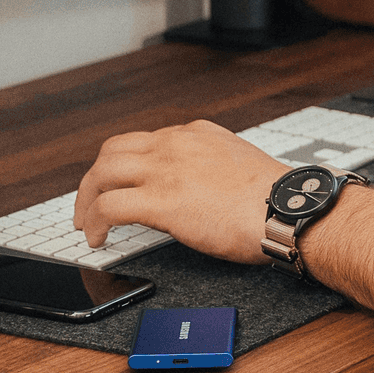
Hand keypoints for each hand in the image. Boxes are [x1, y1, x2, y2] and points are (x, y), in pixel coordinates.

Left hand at [72, 120, 288, 263]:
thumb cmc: (274, 197)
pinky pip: (109, 206)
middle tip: (91, 202)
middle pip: (113, 151)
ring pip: (102, 173)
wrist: (286, 208)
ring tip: (87, 223)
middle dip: (95, 178)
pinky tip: (97, 238)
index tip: (124, 184)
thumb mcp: (238, 164)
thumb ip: (211, 167)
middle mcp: (174, 144)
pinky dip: (95, 222)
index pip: (145, 141)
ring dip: (87, 199)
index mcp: (195, 134)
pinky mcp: (160, 200)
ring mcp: (164, 170)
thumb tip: (199, 190)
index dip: (127, 166)